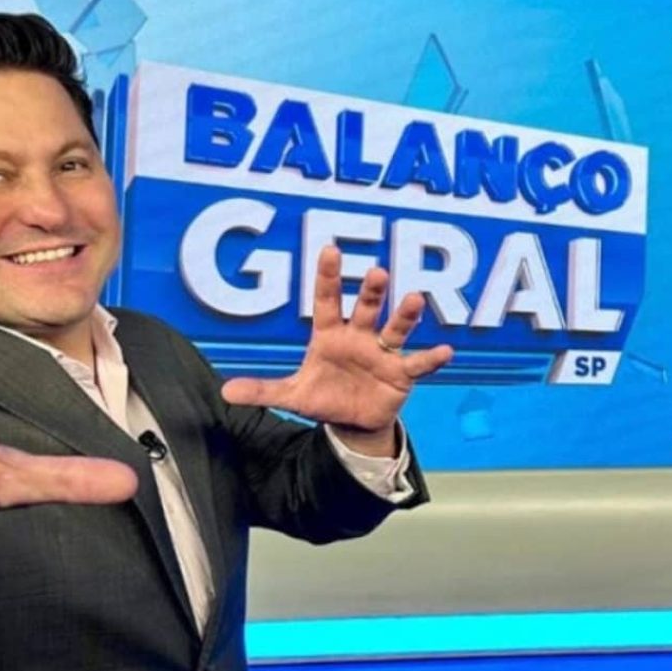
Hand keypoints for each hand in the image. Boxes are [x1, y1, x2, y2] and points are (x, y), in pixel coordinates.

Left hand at [220, 247, 452, 442]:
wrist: (354, 421)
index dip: (328, 276)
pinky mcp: (401, 374)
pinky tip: (446, 350)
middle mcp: (359, 336)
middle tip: (376, 272)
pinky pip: (418, 364)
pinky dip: (432, 358)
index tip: (330, 249)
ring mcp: (383, 353)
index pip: (327, 300)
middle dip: (371, 290)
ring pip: (395, 328)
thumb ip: (263, 391)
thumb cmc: (325, 397)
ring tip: (414, 299)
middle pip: (366, 307)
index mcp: (330, 335)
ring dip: (405, 315)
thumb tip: (225, 393)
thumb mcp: (293, 396)